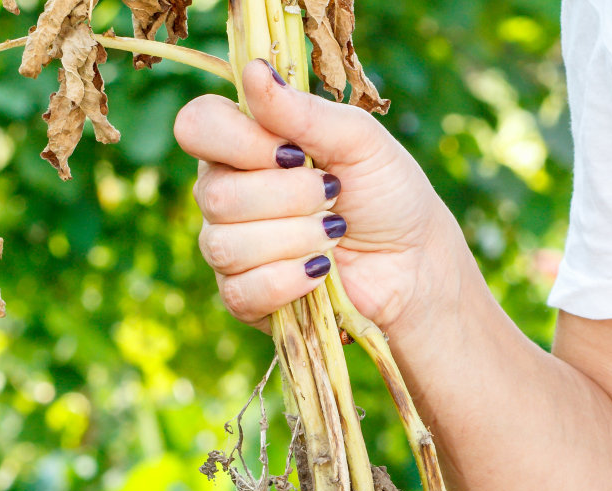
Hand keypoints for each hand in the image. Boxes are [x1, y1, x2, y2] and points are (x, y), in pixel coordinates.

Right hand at [173, 59, 457, 333]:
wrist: (413, 263)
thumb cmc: (386, 193)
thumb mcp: (357, 139)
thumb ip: (304, 111)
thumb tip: (254, 71)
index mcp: (243, 142)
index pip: (198, 127)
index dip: (239, 142)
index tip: (294, 153)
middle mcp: (225, 192)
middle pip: (213, 195)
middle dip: (286, 198)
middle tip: (333, 196)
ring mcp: (230, 248)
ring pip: (225, 244)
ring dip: (292, 239)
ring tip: (333, 235)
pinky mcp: (246, 299)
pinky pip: (240, 292)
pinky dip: (287, 281)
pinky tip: (320, 272)